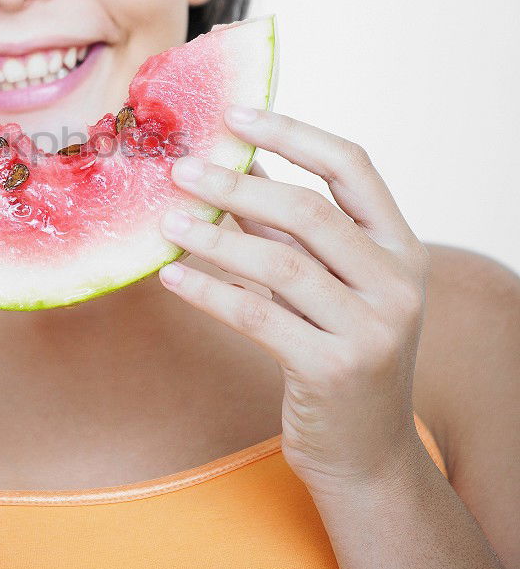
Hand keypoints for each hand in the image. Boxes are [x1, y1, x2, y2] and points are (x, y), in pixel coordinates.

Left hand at [158, 106, 431, 496]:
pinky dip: (208, 291)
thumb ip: (288, 225)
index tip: (234, 114)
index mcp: (400, 247)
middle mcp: (397, 283)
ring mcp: (372, 329)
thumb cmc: (339, 350)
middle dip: (236, 185)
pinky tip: (171, 276)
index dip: (292, 133)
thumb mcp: (327, 280)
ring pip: (280, 264)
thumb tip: (239, 160)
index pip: (352, 166)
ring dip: (214, 237)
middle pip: (308, 211)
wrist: (367, 453)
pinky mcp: (334, 370)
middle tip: (180, 169)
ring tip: (167, 220)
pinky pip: (257, 315)